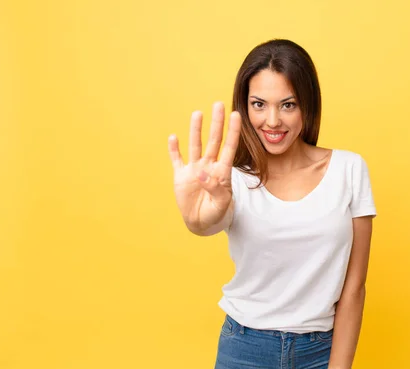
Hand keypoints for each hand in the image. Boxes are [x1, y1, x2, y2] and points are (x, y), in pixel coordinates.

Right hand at [168, 102, 240, 232]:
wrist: (201, 222)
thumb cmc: (216, 213)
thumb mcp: (220, 204)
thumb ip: (214, 188)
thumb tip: (200, 173)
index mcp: (222, 172)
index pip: (229, 147)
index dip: (233, 132)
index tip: (236, 115)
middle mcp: (209, 166)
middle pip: (213, 140)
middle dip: (216, 123)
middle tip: (219, 104)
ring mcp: (194, 169)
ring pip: (195, 145)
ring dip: (195, 130)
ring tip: (198, 113)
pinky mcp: (181, 175)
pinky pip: (177, 159)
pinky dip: (174, 149)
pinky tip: (173, 137)